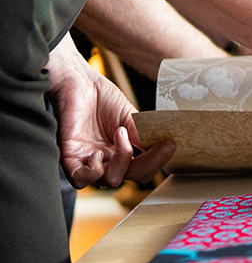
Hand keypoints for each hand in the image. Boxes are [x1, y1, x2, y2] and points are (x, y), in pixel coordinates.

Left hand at [46, 35, 175, 188]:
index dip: (156, 164)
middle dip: (146, 163)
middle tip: (150, 142)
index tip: (169, 145)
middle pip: (130, 178)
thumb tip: (168, 149)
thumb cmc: (102, 98)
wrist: (80, 81)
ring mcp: (88, 159)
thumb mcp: (133, 119)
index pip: (142, 172)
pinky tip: (98, 153)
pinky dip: (94, 172)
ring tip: (120, 133)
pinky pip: (81, 180)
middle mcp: (106, 160)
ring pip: (110, 181)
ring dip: (121, 161)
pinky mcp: (69, 155)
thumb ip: (145, 138)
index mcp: (122, 153)